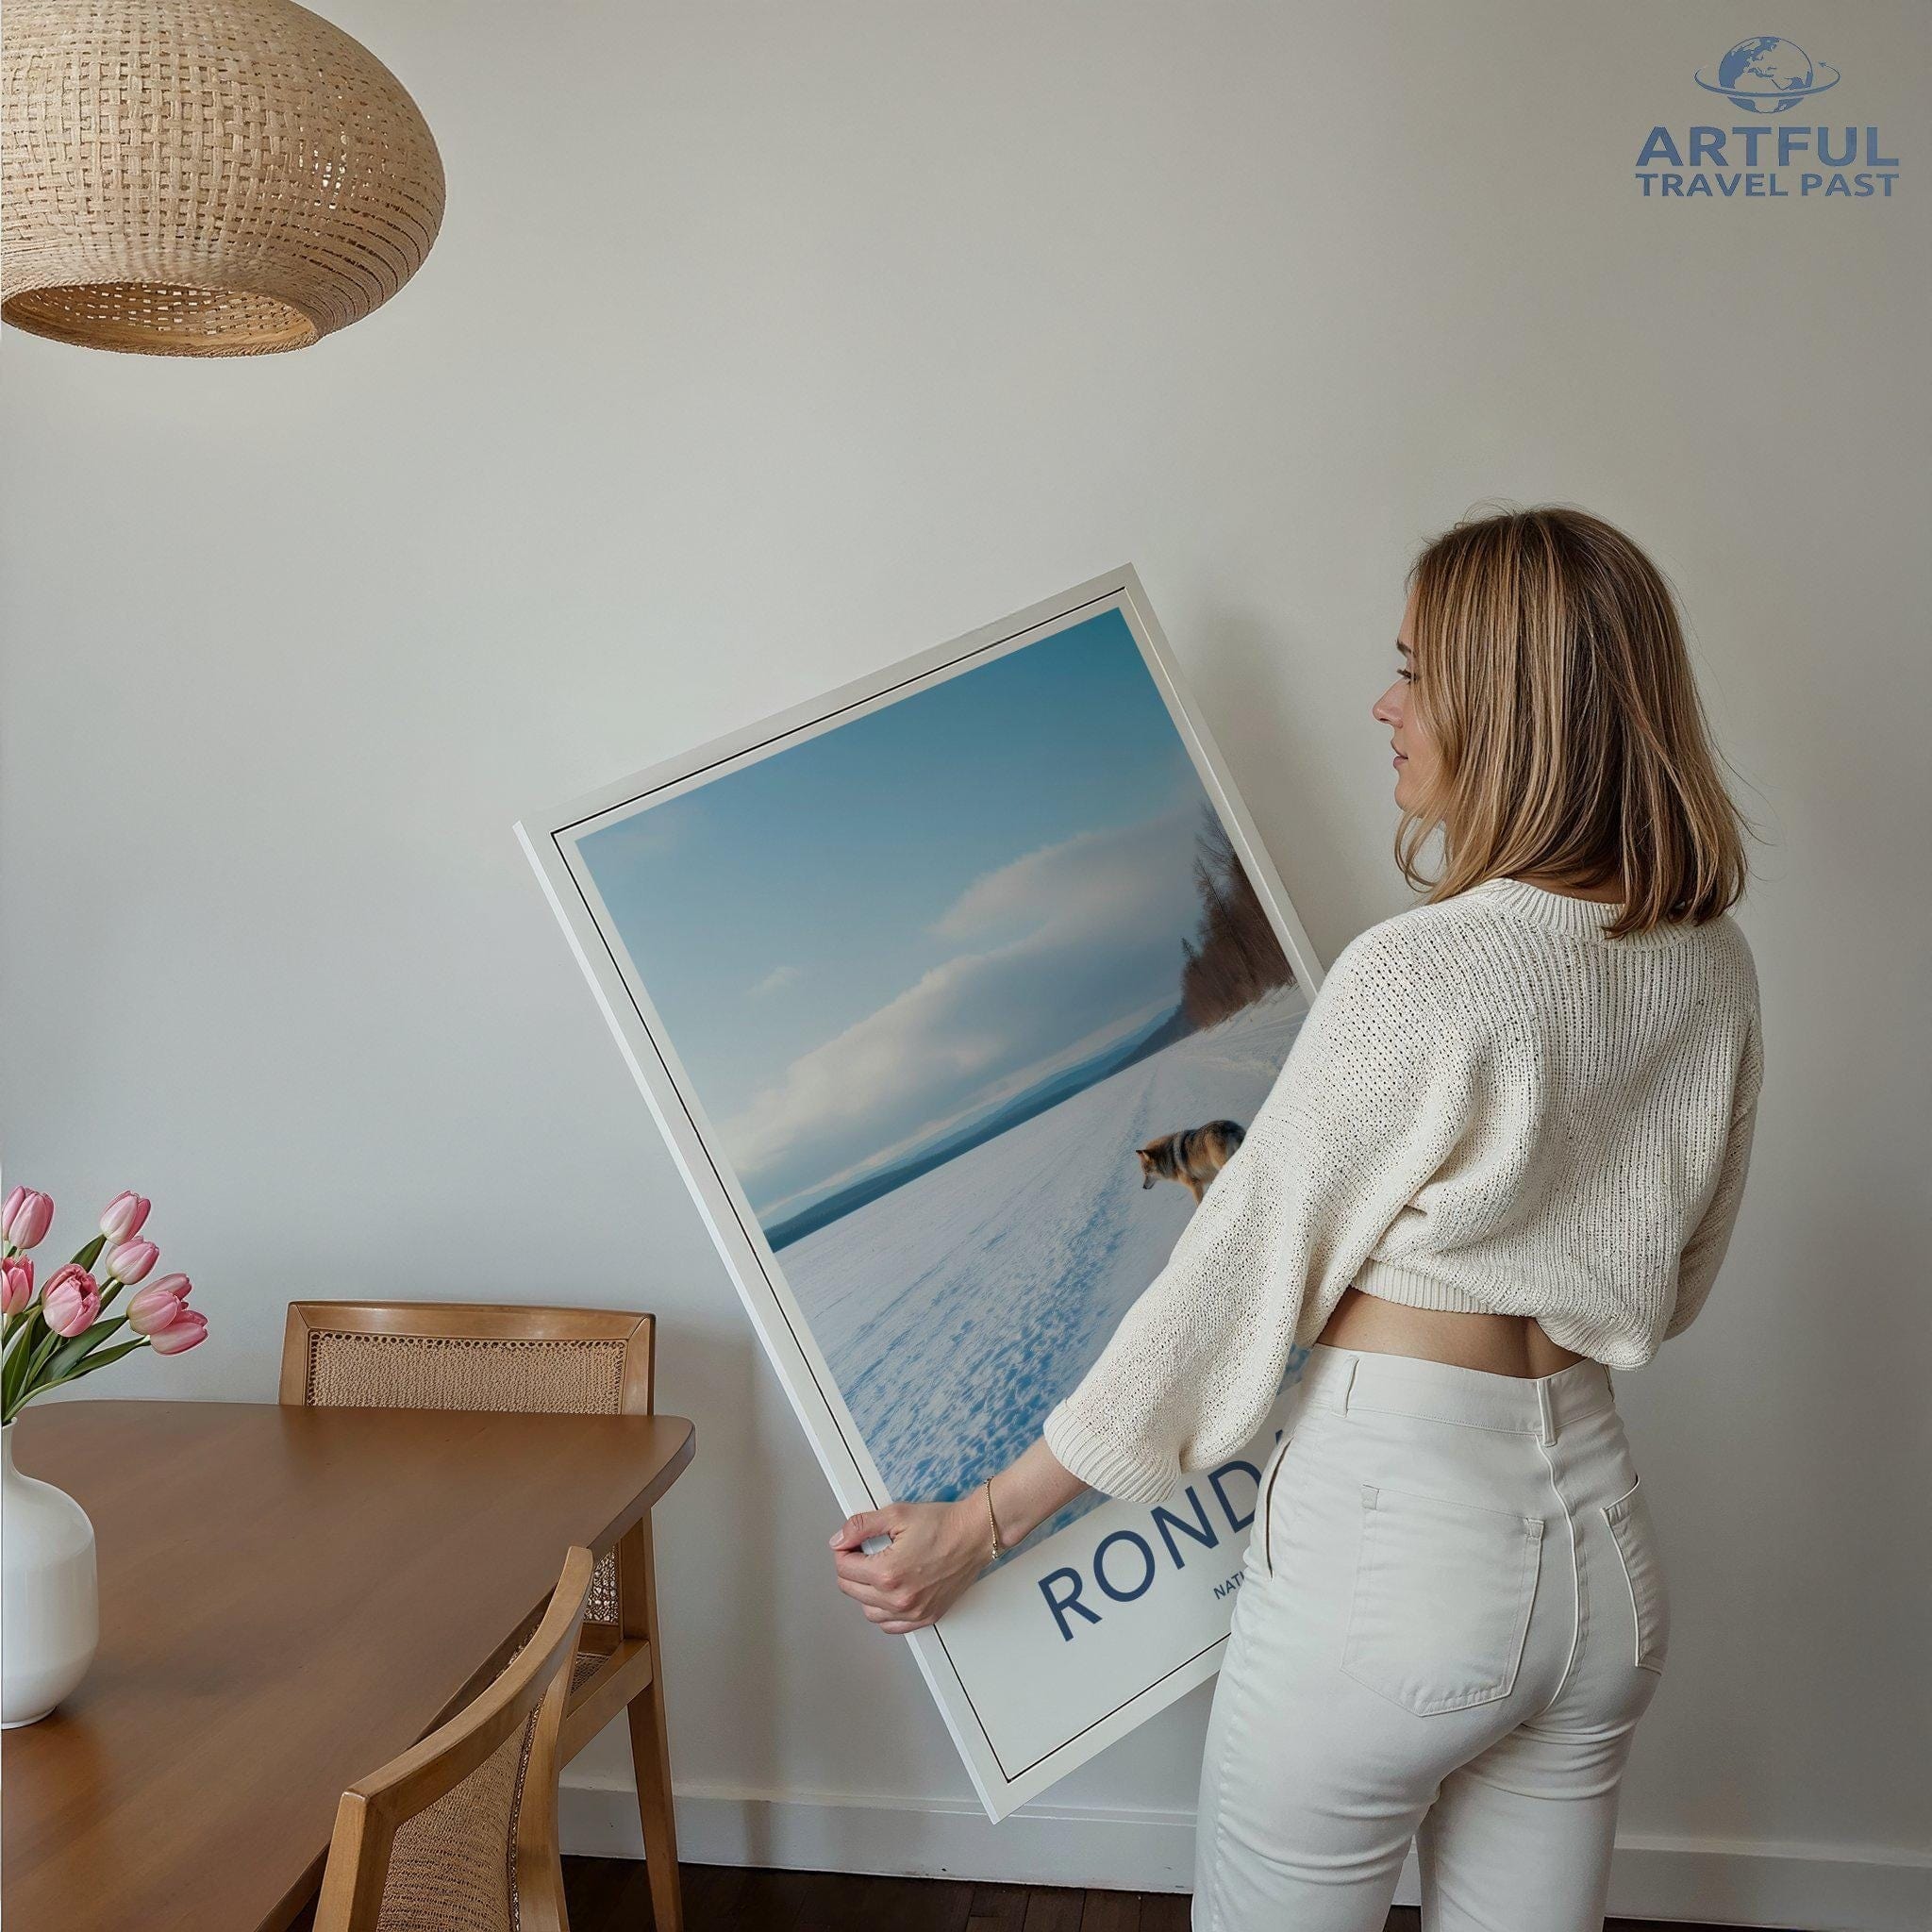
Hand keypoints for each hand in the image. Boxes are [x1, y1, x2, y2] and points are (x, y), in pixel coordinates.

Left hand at [829, 1497, 989, 1633]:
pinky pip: (891, 1626)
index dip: (843, 1551)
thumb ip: (861, 1527)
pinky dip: (884, 1613)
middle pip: (851, 1590)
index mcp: (888, 1573)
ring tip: (875, 1572)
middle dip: (850, 1569)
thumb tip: (838, 1540)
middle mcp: (899, 1598)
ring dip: (864, 1592)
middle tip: (862, 1552)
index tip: (851, 1543)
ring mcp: (913, 1612)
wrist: (975, 1535)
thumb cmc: (942, 1524)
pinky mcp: (926, 1617)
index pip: (844, 1569)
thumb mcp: (897, 1514)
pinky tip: (888, 1595)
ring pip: (868, 1612)